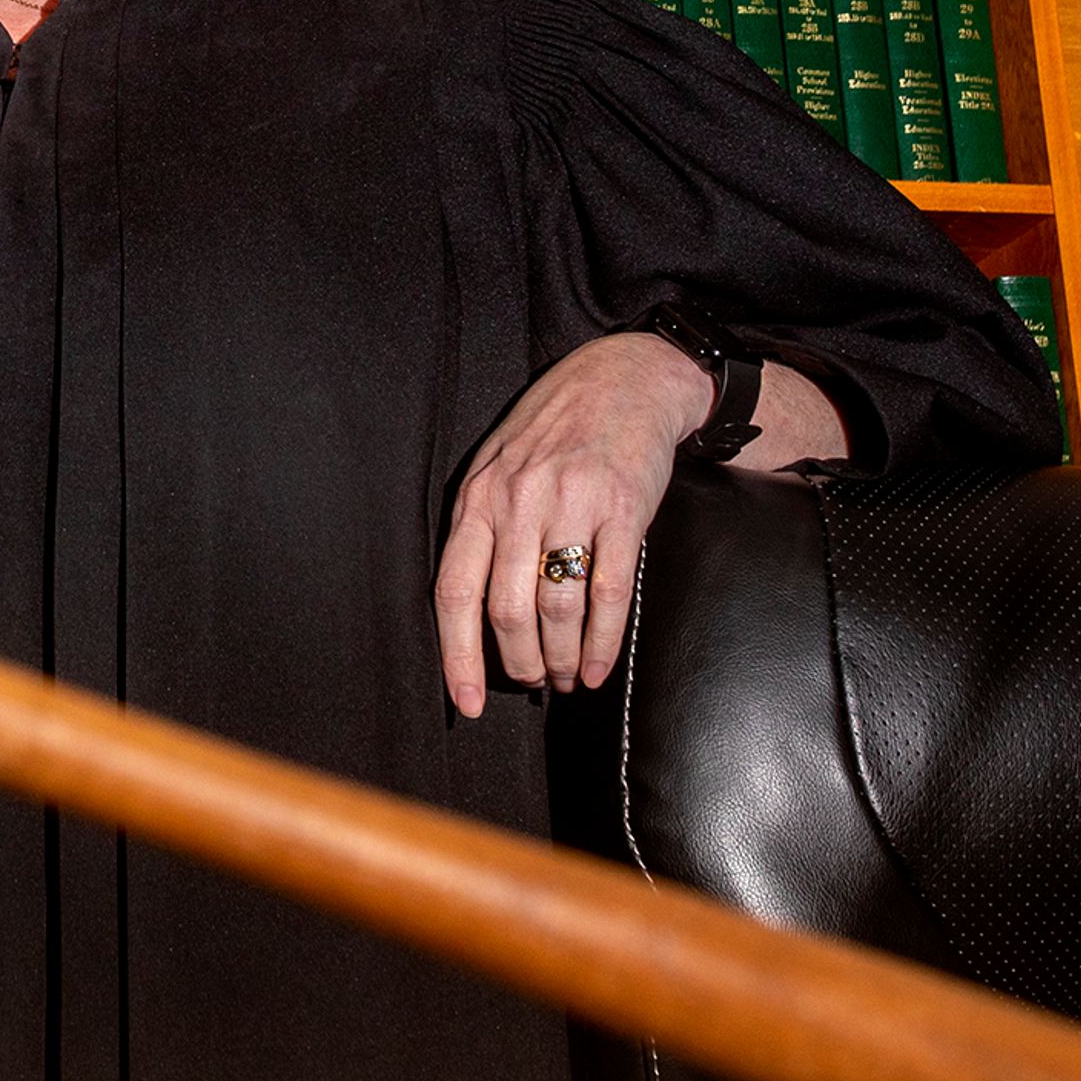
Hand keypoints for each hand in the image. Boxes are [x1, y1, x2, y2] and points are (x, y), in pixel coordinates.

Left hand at [435, 332, 710, 715]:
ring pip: (556, 610)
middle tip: (533, 684)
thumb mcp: (501, 467)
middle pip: (507, 611)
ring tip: (566, 679)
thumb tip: (475, 612)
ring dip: (560, 660)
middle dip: (518, 664)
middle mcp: (518, 501)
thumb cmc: (557, 430)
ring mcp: (571, 504)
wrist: (625, 377)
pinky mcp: (622, 509)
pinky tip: (597, 667)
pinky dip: (601, 643)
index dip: (457, 656)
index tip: (465, 703)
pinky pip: (607, 593)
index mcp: (479, 497)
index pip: (455, 591)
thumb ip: (485, 528)